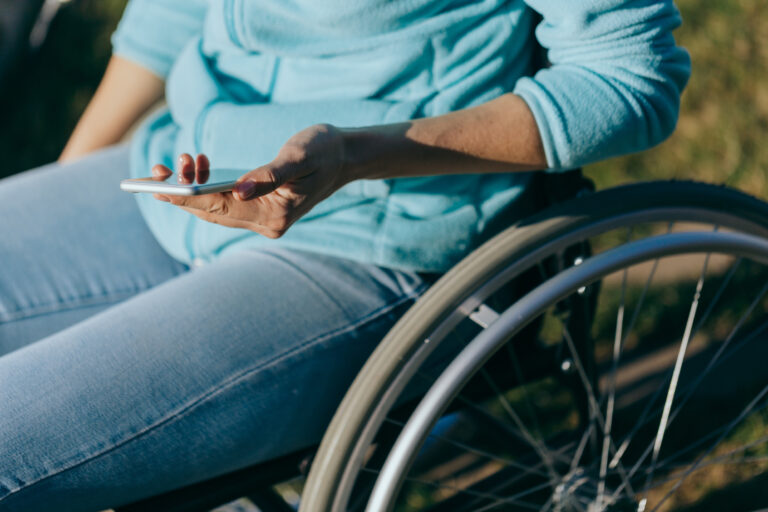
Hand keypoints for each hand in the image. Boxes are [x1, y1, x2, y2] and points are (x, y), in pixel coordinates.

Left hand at [152, 124, 348, 237]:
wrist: (347, 156)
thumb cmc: (324, 150)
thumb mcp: (298, 157)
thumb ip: (269, 175)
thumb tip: (237, 189)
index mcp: (276, 215)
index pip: (222, 208)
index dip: (188, 198)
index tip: (159, 188)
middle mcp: (268, 224)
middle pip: (214, 214)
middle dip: (182, 195)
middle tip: (156, 171)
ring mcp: (265, 220)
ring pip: (217, 211)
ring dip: (193, 190)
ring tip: (180, 160)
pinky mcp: (262, 210)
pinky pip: (226, 204)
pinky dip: (208, 188)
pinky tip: (200, 166)